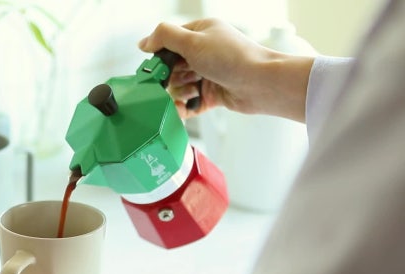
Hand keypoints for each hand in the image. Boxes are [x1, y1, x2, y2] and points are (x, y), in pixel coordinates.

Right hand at [139, 19, 314, 121]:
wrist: (261, 84)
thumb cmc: (233, 59)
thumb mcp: (193, 41)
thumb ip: (164, 37)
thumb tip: (143, 43)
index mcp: (200, 33)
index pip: (168, 42)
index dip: (158, 57)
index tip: (154, 70)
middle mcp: (204, 52)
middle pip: (171, 67)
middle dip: (169, 77)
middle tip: (170, 83)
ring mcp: (208, 74)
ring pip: (179, 86)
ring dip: (179, 92)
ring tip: (189, 93)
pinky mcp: (212, 94)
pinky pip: (190, 102)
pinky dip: (184, 108)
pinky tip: (181, 110)